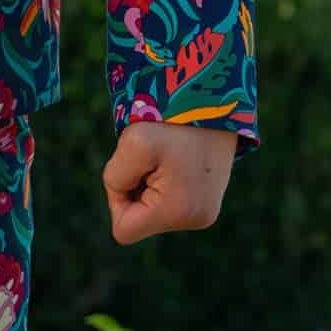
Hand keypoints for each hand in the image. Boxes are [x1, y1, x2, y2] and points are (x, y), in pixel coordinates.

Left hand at [102, 123, 237, 244]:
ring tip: (167, 155)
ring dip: (149, 183)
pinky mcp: (208, 201)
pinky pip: (169, 201)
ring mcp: (206, 212)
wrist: (215, 101)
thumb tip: (123, 199)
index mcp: (178, 213)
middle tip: (153, 156)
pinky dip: (163, 181)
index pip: (124, 229)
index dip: (116, 198)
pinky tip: (175, 159)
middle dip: (136, 188)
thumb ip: (116, 179)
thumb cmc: (173, 120)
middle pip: (140, 220)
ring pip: (153, 210)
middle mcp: (197, 220)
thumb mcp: (133, 143)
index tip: (132, 167)